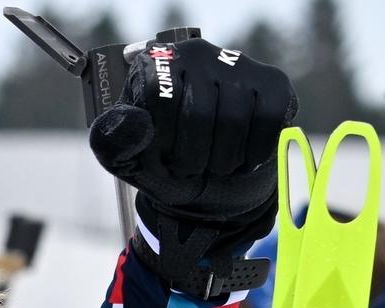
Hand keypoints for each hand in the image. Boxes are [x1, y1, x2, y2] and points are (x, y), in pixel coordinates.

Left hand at [90, 36, 296, 288]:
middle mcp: (195, 54)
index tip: (161, 158)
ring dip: (223, 160)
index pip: (158, 100)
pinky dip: (255, 152)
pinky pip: (268, 118)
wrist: (205, 175)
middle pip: (199, 113)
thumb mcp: (124, 156)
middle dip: (192, 158)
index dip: (161, 143)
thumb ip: (112, 140)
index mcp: (153, 66)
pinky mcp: (271, 81)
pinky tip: (243, 162)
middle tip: (189, 170)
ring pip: (234, 117)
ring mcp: (236, 63)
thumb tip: (137, 122)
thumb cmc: (159, 160)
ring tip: (214, 167)